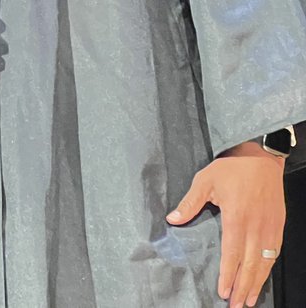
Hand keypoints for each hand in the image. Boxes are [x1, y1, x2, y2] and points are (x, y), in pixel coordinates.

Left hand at [166, 141, 285, 307]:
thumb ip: (190, 203)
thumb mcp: (205, 181)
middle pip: (250, 264)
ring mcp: (270, 227)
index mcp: (236, 217)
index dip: (228, 275)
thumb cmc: (231, 168)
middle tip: (236, 305)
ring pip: (264, 262)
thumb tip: (172, 219)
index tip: (224, 291)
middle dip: (243, 287)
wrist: (260, 157)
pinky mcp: (278, 224)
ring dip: (257, 282)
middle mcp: (256, 226)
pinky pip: (274, 252)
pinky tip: (263, 277)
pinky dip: (268, 268)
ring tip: (249, 299)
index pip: (232, 254)